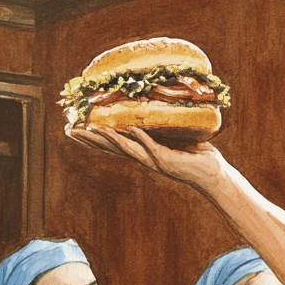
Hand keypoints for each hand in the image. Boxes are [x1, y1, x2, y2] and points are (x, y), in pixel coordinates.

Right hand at [66, 123, 223, 189]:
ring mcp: (155, 160)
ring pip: (125, 148)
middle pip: (112, 148)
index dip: (96, 139)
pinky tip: (127, 128)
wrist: (213, 174)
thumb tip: (157, 110)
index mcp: (145, 152)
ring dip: (107, 138)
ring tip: (90, 129)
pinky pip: (150, 145)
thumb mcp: (176, 137)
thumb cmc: (197, 156)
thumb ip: (164, 128)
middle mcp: (145, 158)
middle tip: (70, 131)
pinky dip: (139, 136)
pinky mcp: (167, 159)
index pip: (115, 145)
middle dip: (91, 140)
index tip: (77, 130)